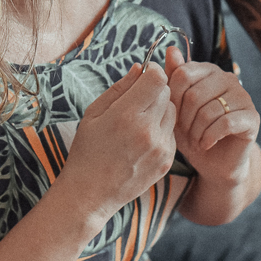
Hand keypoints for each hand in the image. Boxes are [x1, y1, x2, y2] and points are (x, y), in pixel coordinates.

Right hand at [59, 63, 176, 222]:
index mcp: (126, 115)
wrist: (90, 193)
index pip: (158, 79)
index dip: (152, 71)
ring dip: (160, 110)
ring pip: (172, 112)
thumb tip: (140, 67)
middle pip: (167, 93)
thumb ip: (120, 87)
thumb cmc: (87, 150)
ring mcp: (160, 148)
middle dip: (154, 90)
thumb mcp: (94, 113)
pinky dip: (161, 130)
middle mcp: (147, 131)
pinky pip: (172, 133)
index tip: (144, 75)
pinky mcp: (167, 161)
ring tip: (138, 122)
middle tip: (137, 100)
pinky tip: (141, 140)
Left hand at [163, 48, 257, 183]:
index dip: (172, 99)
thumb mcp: (176, 107)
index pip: (182, 75)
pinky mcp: (252, 117)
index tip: (172, 115)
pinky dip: (209, 137)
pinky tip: (205, 144)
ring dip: (196, 132)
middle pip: (194, 94)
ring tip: (195, 140)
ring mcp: (243, 96)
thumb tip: (171, 49)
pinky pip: (225, 123)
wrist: (214, 163)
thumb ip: (173, 78)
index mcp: (208, 70)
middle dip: (184, 119)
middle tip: (185, 133)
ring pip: (209, 111)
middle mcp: (228, 78)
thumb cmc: (192, 132)